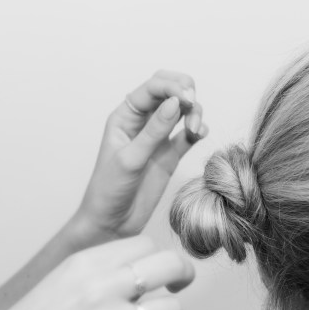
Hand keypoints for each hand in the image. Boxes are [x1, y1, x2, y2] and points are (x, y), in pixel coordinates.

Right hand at [0, 236, 194, 309]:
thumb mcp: (59, 281)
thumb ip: (99, 272)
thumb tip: (140, 272)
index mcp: (85, 262)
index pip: (146, 243)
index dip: (158, 259)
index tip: (158, 272)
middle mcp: (101, 286)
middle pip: (170, 265)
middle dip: (180, 277)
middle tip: (174, 290)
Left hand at [72, 71, 205, 241]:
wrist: (111, 223)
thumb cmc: (109, 190)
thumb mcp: (130, 159)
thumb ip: (154, 131)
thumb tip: (175, 102)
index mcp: (125, 116)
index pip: (152, 88)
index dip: (172, 87)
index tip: (188, 98)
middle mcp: (142, 122)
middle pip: (169, 91)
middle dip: (186, 92)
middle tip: (193, 107)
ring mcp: (157, 137)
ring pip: (182, 110)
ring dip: (194, 112)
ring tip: (195, 129)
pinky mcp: (170, 154)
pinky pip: (188, 133)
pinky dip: (198, 129)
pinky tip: (199, 133)